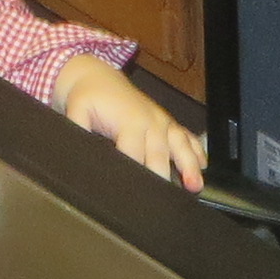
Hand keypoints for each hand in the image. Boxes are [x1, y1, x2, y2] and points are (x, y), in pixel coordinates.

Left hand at [51, 57, 204, 189]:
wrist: (97, 76)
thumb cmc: (88, 97)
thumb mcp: (77, 111)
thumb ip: (79, 131)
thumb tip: (79, 152)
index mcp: (130, 122)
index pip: (134, 156)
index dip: (134, 175)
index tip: (135, 194)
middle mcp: (151, 122)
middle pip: (160, 155)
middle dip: (163, 177)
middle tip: (164, 201)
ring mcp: (162, 121)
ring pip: (181, 145)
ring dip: (189, 166)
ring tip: (195, 186)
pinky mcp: (167, 121)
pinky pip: (187, 136)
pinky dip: (197, 150)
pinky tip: (203, 166)